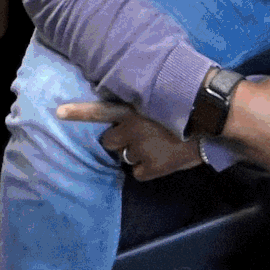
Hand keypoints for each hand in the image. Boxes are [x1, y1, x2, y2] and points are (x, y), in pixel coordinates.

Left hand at [56, 100, 203, 180]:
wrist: (211, 123)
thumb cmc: (190, 105)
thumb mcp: (162, 96)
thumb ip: (144, 105)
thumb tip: (134, 113)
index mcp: (132, 109)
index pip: (99, 110)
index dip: (77, 112)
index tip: (58, 112)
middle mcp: (131, 129)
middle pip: (110, 141)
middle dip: (121, 140)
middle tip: (142, 135)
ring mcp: (140, 150)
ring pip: (126, 157)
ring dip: (137, 153)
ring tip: (159, 145)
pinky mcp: (151, 167)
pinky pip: (140, 173)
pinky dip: (149, 169)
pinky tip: (163, 158)